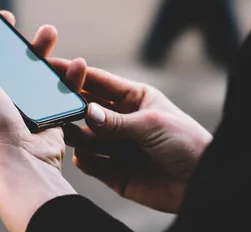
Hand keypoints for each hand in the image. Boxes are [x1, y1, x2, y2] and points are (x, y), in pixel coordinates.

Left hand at [0, 11, 85, 230]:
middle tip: (37, 26)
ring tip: (52, 34)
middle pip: (15, 60)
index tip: (3, 15)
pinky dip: (71, 77)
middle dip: (27, 41)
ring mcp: (26, 104)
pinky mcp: (48, 113)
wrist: (21, 161)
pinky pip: (61, 89)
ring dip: (48, 52)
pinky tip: (77, 64)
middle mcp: (1, 94)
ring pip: (40, 71)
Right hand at [51, 59, 212, 213]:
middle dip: (69, 105)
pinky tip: (84, 156)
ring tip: (62, 130)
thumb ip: (117, 122)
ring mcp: (116, 146)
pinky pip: (90, 162)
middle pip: (86, 108)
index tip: (50, 66)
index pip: (98, 82)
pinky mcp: (114, 172)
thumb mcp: (153, 125)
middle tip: (49, 103)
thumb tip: (85, 111)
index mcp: (133, 99)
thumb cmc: (186, 143)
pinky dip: (84, 159)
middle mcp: (121, 120)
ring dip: (74, 133)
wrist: (201, 183)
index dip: (75, 74)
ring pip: (84, 136)